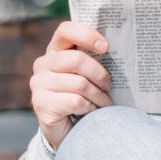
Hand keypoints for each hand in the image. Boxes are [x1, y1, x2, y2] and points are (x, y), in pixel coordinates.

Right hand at [30, 21, 113, 150]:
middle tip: (109, 85)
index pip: (66, 30)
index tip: (105, 47)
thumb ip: (95, 59)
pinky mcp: (41, 103)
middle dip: (100, 74)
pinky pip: (75, 101)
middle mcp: (43, 64)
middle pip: (77, 59)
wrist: (68, 130)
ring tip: (105, 103)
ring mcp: (38, 83)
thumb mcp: (89, 74)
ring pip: (79, 83)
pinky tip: (92, 112)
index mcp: (56, 50)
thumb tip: (122, 49)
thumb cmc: (84, 96)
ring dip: (99, 96)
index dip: (86, 35)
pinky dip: (90, 107)